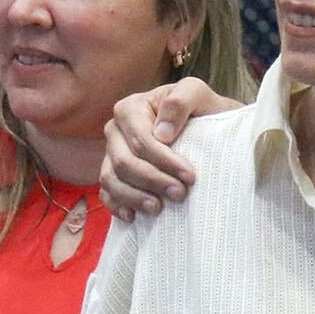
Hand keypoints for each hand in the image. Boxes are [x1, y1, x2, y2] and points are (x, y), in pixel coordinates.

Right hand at [98, 78, 237, 219]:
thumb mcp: (199, 96)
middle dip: (152, 180)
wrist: (208, 129)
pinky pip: (105, 193)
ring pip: (111, 179)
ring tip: (158, 209)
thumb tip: (162, 132)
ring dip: (134, 197)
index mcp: (131, 108)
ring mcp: (111, 153)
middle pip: (124, 161)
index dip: (163, 159)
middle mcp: (116, 130)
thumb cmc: (203, 111)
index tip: (190, 176)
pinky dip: (117, 206)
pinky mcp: (114, 174)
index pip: (140, 139)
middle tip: (180, 194)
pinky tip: (134, 217)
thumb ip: (182, 100)